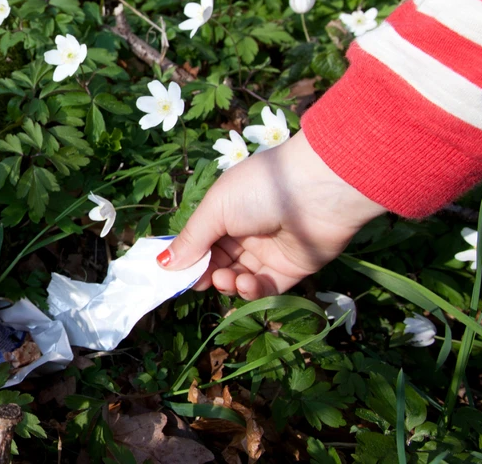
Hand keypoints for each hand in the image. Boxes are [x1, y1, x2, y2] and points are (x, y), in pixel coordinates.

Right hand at [159, 130, 386, 298]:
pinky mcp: (292, 269)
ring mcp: (270, 251)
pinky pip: (266, 287)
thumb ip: (191, 240)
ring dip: (228, 282)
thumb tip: (162, 265)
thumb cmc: (260, 190)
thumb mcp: (216, 209)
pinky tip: (244, 284)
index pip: (203, 241)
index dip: (190, 258)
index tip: (175, 274)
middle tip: (200, 282)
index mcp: (227, 211)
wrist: (319, 190)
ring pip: (240, 276)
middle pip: (219, 262)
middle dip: (207, 274)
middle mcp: (248, 231)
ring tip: (225, 279)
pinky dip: (251, 291)